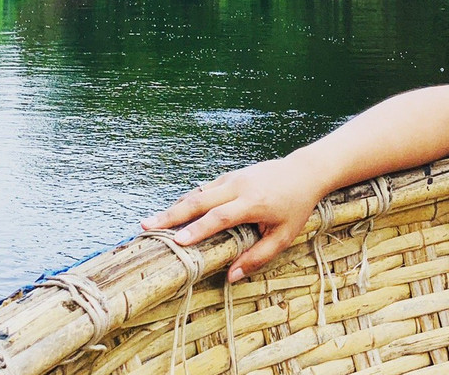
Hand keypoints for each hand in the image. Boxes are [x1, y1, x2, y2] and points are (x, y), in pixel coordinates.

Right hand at [140, 156, 326, 281]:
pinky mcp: (229, 176)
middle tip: (146, 226)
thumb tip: (230, 276)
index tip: (178, 242)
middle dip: (171, 214)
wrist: (302, 172)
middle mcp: (238, 186)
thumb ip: (258, 256)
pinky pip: (204, 189)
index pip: (220, 216)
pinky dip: (186, 200)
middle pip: (199, 200)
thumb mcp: (283, 236)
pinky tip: (173, 212)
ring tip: (151, 222)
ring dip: (174, 207)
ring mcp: (232, 178)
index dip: (198, 229)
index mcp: (253, 203)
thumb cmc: (295, 207)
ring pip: (198, 192)